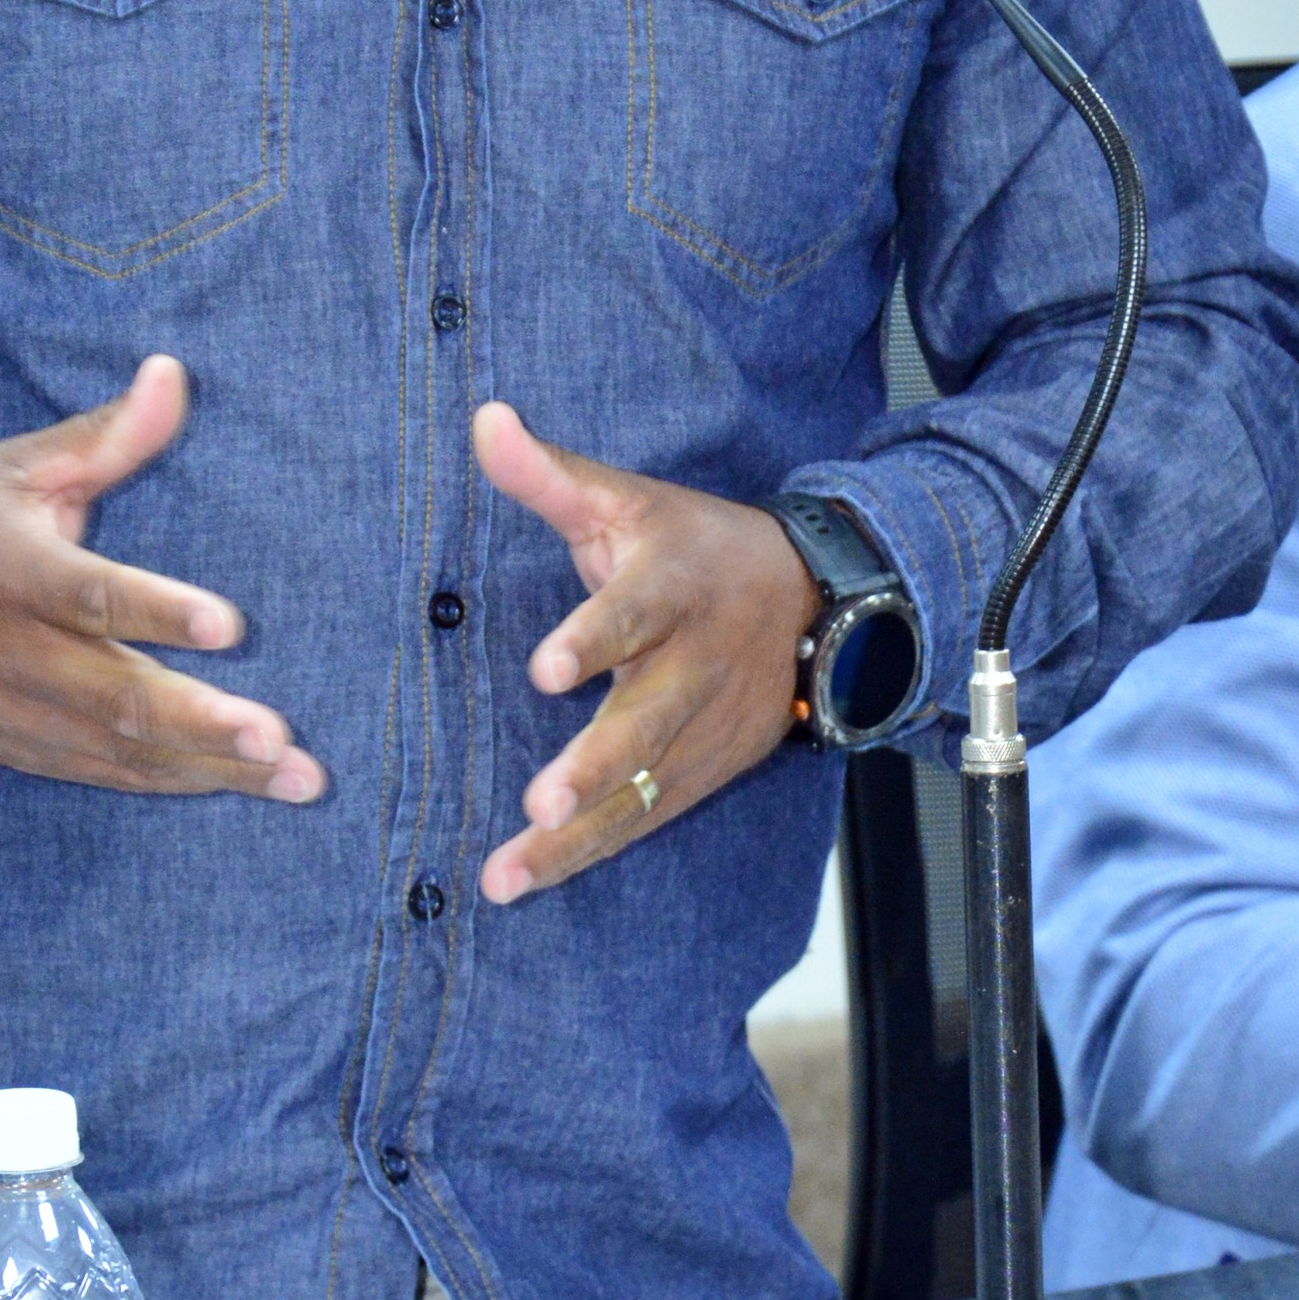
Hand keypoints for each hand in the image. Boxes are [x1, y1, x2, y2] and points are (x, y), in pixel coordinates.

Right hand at [0, 355, 324, 800]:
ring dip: (210, 768)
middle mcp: (16, 652)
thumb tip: (174, 372)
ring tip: (294, 779)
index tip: (228, 625)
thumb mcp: (19, 467)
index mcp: (13, 571)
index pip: (90, 593)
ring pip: (122, 751)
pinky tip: (240, 786)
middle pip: (114, 696)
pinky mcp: (23, 749)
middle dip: (201, 722)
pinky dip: (174, 784)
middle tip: (276, 738)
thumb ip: (107, 434)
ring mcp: (18, 712)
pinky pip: (106, 775)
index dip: (158, 611)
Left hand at [471, 401, 817, 904]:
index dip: (594, 638)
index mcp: (673, 586)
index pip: (634, 611)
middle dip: (597, 763)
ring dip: (578, 834)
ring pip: (644, 788)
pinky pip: (645, 819)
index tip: (546, 668)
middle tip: (541, 799)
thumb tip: (484, 419)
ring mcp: (706, 726)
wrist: (814, 601)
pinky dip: (589, 852)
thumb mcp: (629, 499)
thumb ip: (550, 473)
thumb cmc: (694, 547)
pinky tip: (526, 880)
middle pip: (648, 719)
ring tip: (508, 872)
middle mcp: (695, 663)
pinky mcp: (705, 772)